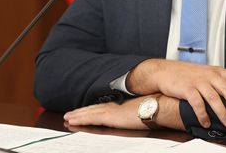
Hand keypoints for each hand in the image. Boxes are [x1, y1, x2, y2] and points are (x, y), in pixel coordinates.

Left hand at [63, 95, 183, 130]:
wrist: (157, 105)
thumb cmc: (155, 109)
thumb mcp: (144, 111)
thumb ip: (137, 113)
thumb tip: (139, 116)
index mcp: (122, 106)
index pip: (104, 108)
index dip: (93, 109)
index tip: (85, 111)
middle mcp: (115, 106)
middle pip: (94, 109)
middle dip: (81, 112)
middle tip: (70, 114)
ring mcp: (111, 110)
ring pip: (89, 113)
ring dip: (78, 115)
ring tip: (68, 117)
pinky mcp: (110, 116)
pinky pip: (91, 118)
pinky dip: (80, 118)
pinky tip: (73, 120)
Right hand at [126, 59, 225, 128]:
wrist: (165, 71)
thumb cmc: (187, 74)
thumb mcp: (205, 73)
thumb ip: (219, 81)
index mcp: (216, 71)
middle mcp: (208, 75)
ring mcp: (198, 82)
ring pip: (213, 98)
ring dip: (222, 112)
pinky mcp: (187, 89)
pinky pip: (197, 104)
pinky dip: (203, 115)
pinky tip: (207, 122)